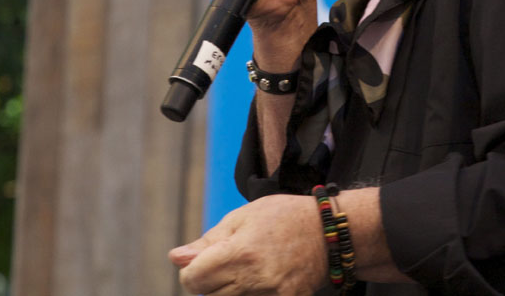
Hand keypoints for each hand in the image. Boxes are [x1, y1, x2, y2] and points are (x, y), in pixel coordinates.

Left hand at [169, 194, 327, 294]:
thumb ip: (208, 241)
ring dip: (230, 289)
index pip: (193, 279)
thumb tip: (176, 258)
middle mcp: (254, 278)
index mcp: (239, 252)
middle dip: (211, 281)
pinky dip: (251, 293)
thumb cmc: (284, 217)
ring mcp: (271, 294)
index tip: (203, 262)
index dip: (192, 270)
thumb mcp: (243, 217)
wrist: (328, 231)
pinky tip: (262, 279)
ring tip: (248, 268)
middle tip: (230, 262)